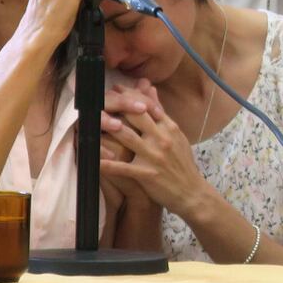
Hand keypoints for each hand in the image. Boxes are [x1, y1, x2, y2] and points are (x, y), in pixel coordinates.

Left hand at [100, 81, 212, 216]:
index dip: (130, 95)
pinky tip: (92, 159)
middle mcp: (162, 138)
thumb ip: (161, 113)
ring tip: (91, 121)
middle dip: (116, 106)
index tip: (116, 90)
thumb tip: (150, 89)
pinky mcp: (147, 174)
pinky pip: (122, 167)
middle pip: (136, 115)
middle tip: (100, 100)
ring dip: (108, 128)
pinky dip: (107, 163)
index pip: (148, 105)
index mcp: (169, 127)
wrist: (192, 192)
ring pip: (127, 137)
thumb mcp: (176, 135)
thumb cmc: (182, 163)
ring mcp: (154, 156)